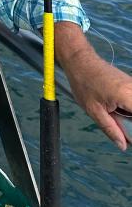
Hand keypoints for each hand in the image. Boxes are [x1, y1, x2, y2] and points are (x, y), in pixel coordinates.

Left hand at [55, 22, 131, 150]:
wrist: (80, 61)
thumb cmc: (84, 83)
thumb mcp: (94, 111)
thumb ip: (111, 129)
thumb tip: (123, 145)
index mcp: (128, 96)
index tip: (127, 136)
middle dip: (130, 124)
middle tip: (122, 132)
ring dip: (129, 118)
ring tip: (114, 116)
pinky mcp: (131, 84)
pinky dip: (128, 110)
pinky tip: (117, 111)